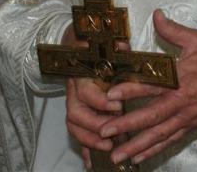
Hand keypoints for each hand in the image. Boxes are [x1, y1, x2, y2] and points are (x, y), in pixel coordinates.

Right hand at [61, 22, 125, 168]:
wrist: (78, 38)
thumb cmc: (96, 40)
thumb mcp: (107, 40)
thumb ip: (116, 46)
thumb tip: (123, 46)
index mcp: (82, 73)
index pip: (85, 92)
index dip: (100, 102)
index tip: (118, 107)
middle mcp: (74, 89)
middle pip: (75, 114)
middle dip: (94, 127)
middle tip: (113, 135)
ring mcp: (73, 100)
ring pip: (73, 125)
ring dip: (88, 140)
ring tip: (108, 147)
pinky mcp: (78, 109)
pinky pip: (76, 131)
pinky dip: (83, 146)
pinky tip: (90, 162)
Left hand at [99, 9, 196, 165]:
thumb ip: (174, 30)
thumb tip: (156, 15)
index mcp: (183, 77)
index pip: (153, 84)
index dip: (131, 89)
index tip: (110, 95)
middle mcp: (184, 100)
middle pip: (152, 116)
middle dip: (126, 125)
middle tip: (103, 132)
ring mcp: (189, 116)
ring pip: (160, 133)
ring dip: (136, 145)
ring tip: (116, 155)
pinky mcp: (194, 124)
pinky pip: (171, 140)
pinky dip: (154, 149)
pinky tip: (138, 157)